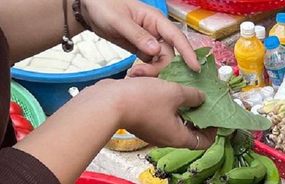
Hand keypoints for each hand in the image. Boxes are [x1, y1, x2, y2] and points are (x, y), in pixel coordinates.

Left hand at [80, 0, 198, 76]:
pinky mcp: (142, 50)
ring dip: (151, 71)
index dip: (187, 53)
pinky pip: (151, 63)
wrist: (88, 8)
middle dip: (159, 67)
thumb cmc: (104, 6)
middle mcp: (157, 31)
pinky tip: (135, 75)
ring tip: (134, 75)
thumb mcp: (119, 20)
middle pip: (169, 54)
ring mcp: (150, 41)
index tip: (195, 68)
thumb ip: (138, 35)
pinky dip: (145, 71)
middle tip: (141, 75)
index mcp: (155, 20)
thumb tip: (156, 50)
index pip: (177, 37)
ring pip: (161, 61)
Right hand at [98, 78, 215, 149]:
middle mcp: (166, 138)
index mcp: (178, 138)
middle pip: (189, 131)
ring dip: (181, 107)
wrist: (107, 103)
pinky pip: (159, 115)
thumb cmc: (143, 100)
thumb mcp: (175, 93)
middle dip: (197, 115)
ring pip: (173, 121)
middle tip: (201, 98)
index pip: (203, 142)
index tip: (215, 115)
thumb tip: (202, 98)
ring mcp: (153, 131)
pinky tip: (166, 88)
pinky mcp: (141, 121)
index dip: (212, 131)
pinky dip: (166, 104)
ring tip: (184, 90)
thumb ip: (193, 96)